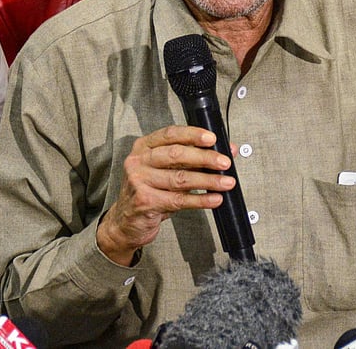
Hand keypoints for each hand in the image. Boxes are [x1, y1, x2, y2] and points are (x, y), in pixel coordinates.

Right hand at [96, 125, 235, 265]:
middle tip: (224, 163)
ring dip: (207, 181)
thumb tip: (228, 151)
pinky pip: (178, 200)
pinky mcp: (145, 201)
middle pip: (176, 155)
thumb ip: (196, 158)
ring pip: (180, 178)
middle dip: (205, 158)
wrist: (126, 222)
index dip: (192, 135)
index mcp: (144, 147)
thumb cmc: (150, 191)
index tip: (212, 139)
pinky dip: (200, 200)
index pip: (170, 134)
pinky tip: (214, 199)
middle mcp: (139, 161)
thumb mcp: (168, 170)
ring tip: (226, 182)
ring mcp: (139, 181)